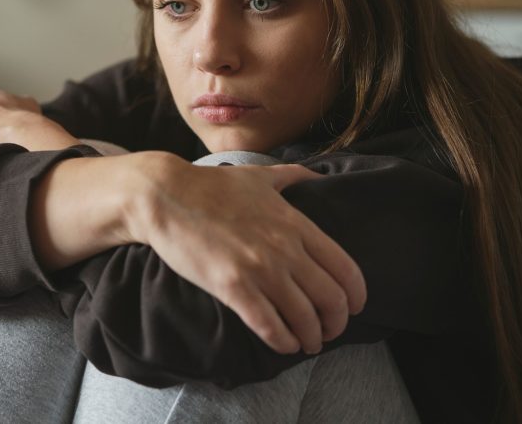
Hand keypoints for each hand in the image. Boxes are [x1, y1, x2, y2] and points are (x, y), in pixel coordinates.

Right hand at [127, 157, 366, 355]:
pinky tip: (285, 344)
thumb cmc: (211, 186)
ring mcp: (259, 269)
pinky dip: (283, 341)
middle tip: (329, 331)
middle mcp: (285, 248)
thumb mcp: (260, 175)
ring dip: (312, 338)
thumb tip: (318, 176)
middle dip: (336, 323)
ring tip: (308, 343)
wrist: (166, 195)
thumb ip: (294, 176)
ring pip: (304, 318)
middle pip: (331, 299)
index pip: (345, 268)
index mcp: (295, 223)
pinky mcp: (232, 287)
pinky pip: (270, 326)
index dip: (356, 296)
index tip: (354, 307)